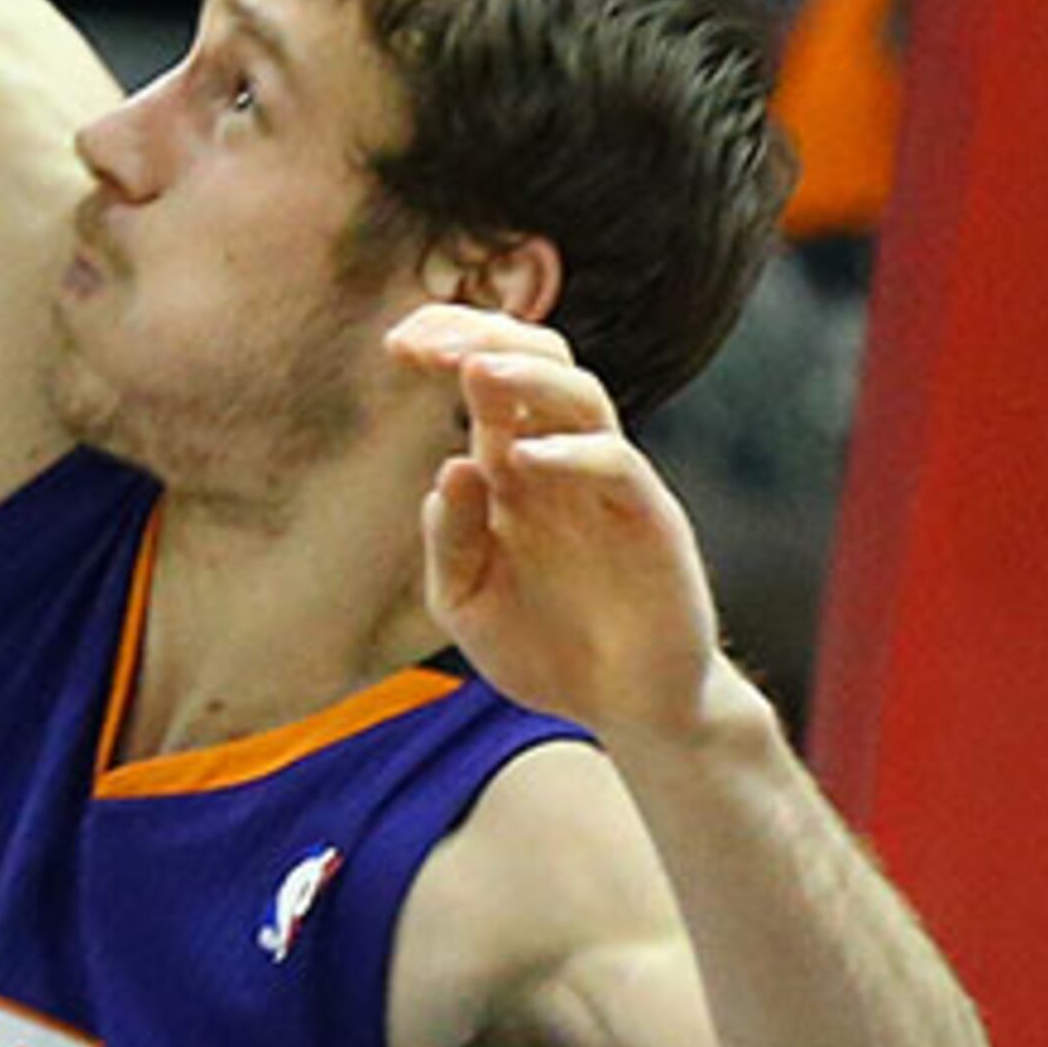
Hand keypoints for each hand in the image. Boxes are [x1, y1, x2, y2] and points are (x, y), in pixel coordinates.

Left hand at [390, 304, 727, 750]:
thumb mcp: (467, 601)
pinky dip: (571, 454)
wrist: (625, 708)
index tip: (396, 344)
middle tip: (424, 343)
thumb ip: (450, 541)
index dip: (448, 344)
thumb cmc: (545, 648)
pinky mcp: (651, 522)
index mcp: (514, 470)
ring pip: (584, 397)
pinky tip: (521, 460)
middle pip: (540, 362)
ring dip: (528, 376)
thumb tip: (449, 466)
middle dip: (483, 337)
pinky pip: (618, 466)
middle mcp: (562, 463)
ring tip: (475, 371)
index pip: (489, 377)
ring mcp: (610, 487)